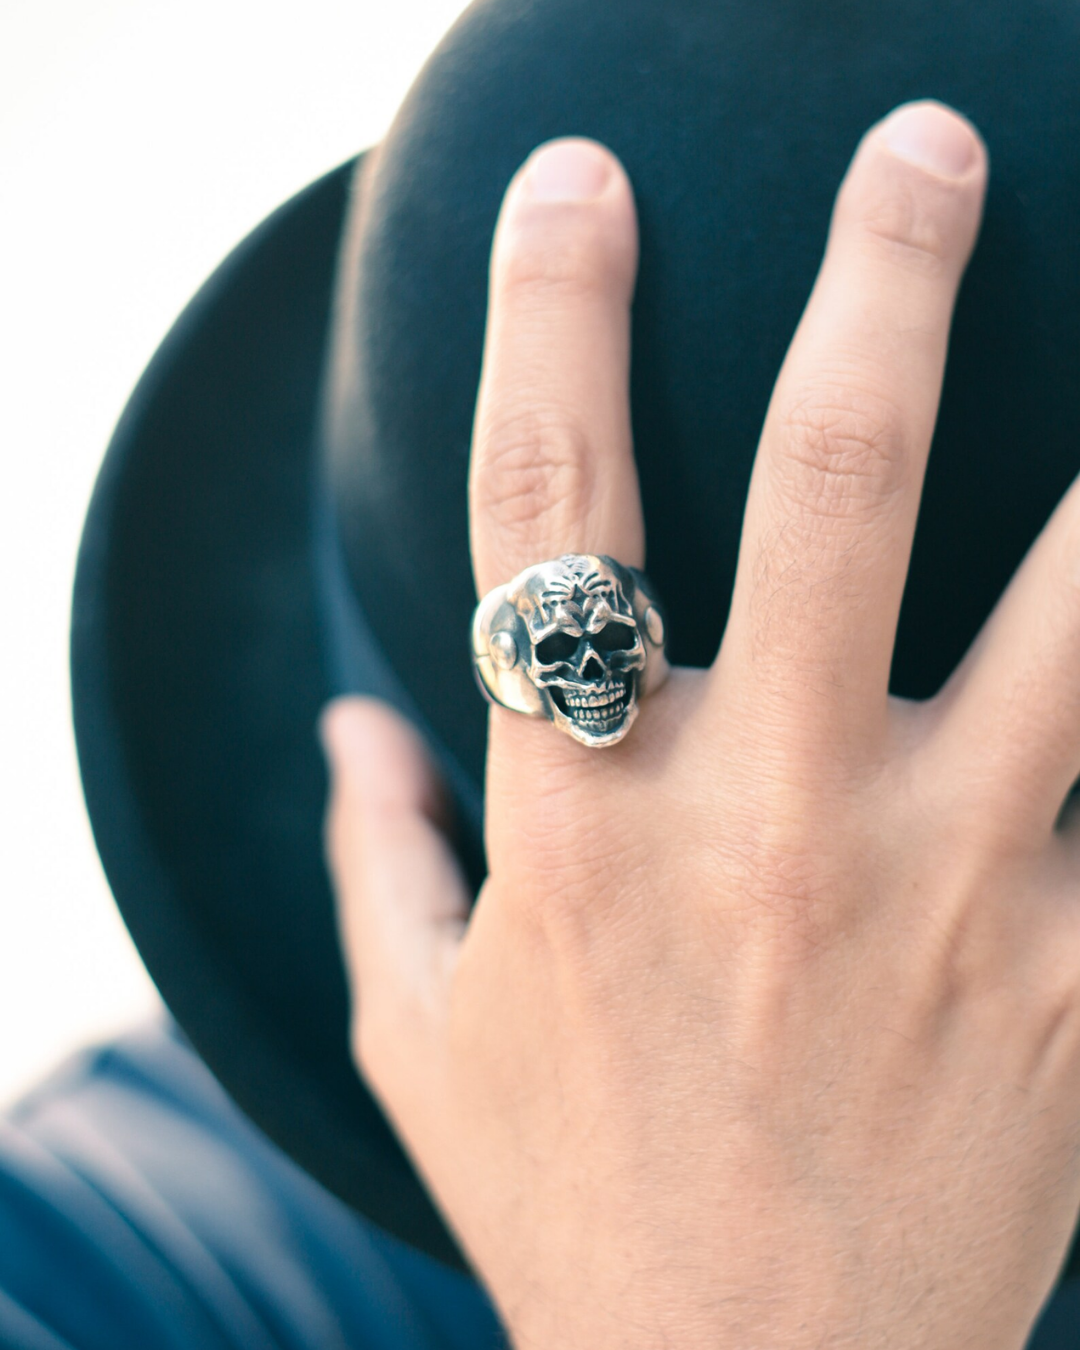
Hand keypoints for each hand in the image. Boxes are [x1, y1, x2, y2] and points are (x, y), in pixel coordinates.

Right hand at [321, 102, 1079, 1347]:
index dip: (550, 318)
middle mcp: (769, 827)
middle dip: (880, 284)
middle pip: (836, 487)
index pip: (550, 510)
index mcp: (583, 829)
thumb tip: (343, 717)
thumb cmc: (571, 1198)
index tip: (570, 180)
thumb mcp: (420, 1032)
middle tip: (922, 145)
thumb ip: (376, 856)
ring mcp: (951, 891)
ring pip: (1074, 610)